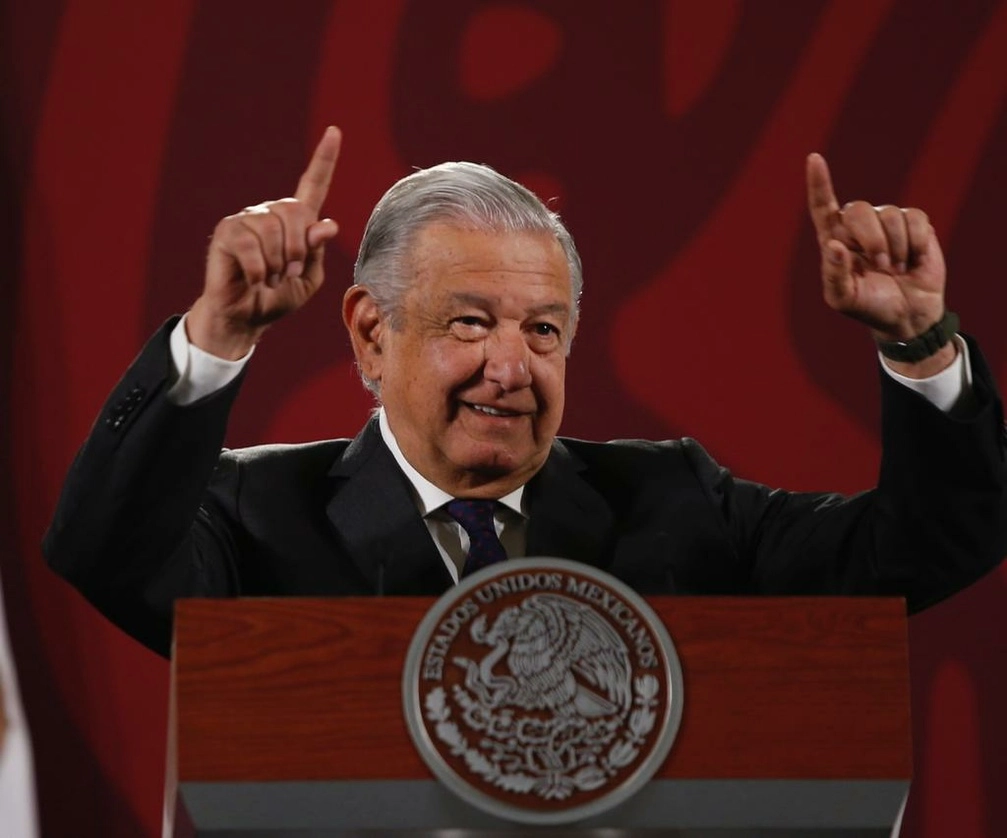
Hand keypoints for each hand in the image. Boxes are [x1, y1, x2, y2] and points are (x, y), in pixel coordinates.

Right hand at [187, 126, 341, 358]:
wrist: (246, 318)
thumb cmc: (277, 298)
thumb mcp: (308, 279)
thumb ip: (317, 252)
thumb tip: (326, 224)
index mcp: (295, 222)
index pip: (313, 185)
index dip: (324, 160)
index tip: (334, 132)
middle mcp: (271, 214)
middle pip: (296, 212)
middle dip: (298, 250)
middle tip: (288, 273)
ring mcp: (248, 220)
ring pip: (273, 230)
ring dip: (277, 264)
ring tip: (270, 278)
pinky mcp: (227, 232)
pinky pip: (251, 246)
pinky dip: (260, 271)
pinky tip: (254, 280)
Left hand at [806, 153, 953, 374]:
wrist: (907, 315)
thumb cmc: (869, 306)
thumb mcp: (843, 299)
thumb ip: (834, 274)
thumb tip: (834, 245)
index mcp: (834, 240)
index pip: (822, 206)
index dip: (818, 183)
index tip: (814, 159)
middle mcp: (858, 226)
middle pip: (858, 210)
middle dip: (872, 239)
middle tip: (881, 265)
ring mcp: (887, 222)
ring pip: (889, 214)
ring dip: (896, 247)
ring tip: (896, 269)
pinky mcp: (915, 224)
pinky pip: (915, 218)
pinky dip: (916, 243)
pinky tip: (913, 259)